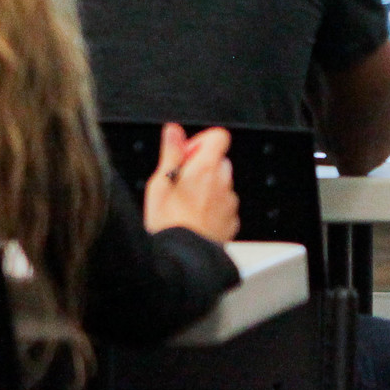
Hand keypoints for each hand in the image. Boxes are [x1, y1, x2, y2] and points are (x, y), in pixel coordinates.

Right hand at [142, 123, 237, 243]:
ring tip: (184, 206)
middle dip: (201, 167)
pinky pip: (224, 207)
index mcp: (206, 169)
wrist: (182, 259)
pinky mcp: (230, 223)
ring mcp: (229, 204)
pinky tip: (193, 219)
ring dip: (207, 189)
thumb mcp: (160, 182)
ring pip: (221, 185)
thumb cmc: (168, 223)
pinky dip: (212, 209)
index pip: (219, 137)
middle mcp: (223, 183)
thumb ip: (171, 153)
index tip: (185, 156)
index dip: (200, 142)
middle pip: (218, 162)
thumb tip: (174, 130)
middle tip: (179, 184)